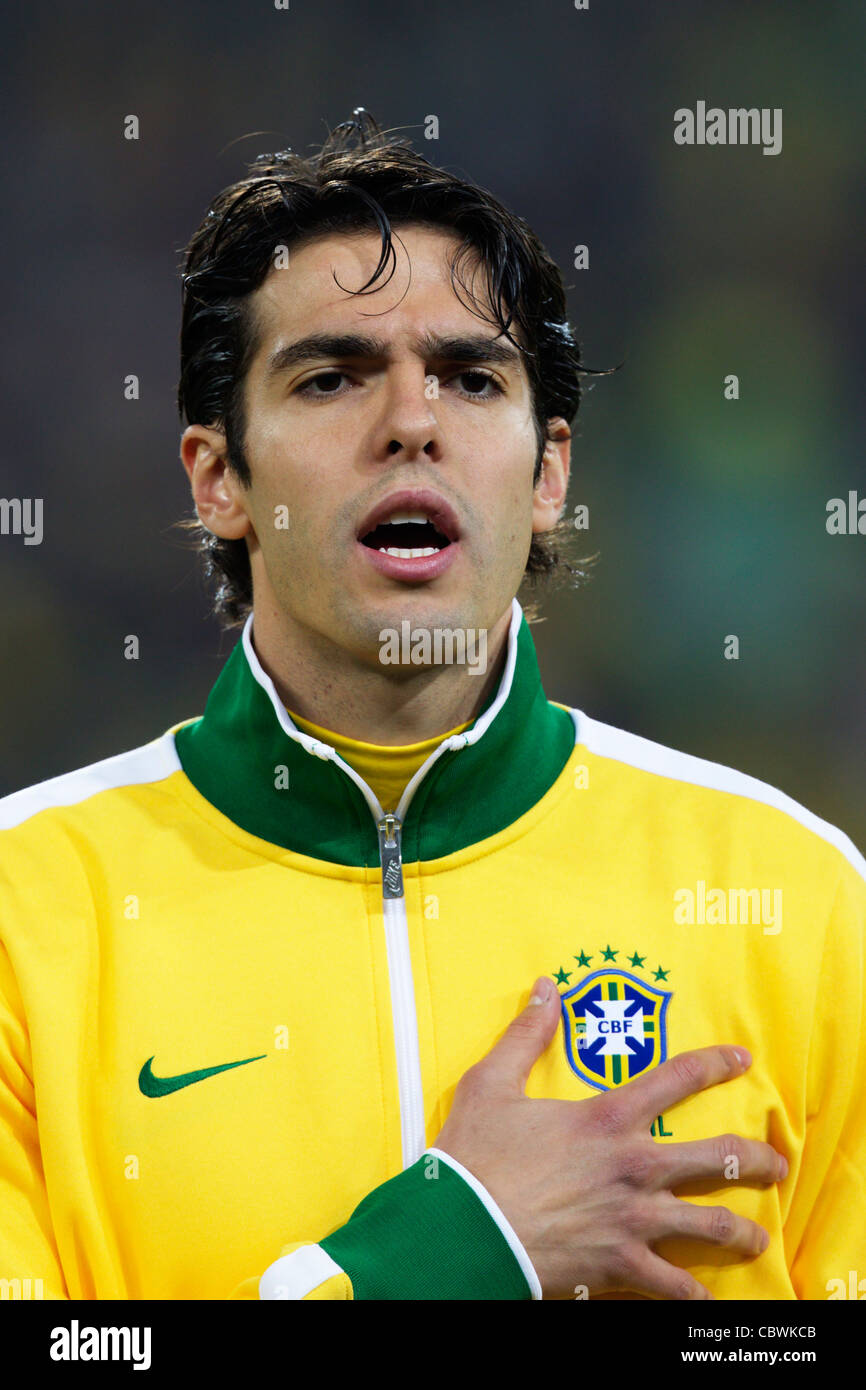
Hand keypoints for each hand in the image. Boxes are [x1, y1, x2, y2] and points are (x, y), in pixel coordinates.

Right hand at [432, 976, 786, 1298]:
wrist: (463, 1231)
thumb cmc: (475, 1156)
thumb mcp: (491, 1082)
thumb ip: (525, 1034)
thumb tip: (546, 988)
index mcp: (607, 1119)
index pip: (676, 1079)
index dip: (714, 1065)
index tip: (742, 1061)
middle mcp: (633, 1167)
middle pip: (716, 1158)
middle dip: (755, 1159)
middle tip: (775, 1163)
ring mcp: (633, 1220)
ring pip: (710, 1226)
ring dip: (741, 1233)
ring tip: (758, 1238)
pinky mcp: (620, 1265)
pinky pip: (671, 1287)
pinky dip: (690, 1294)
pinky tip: (702, 1297)